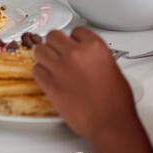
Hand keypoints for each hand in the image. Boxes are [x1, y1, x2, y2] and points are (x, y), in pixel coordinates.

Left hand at [33, 27, 136, 142]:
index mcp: (95, 47)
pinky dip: (41, 72)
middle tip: (59, 53)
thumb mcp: (112, 68)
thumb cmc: (115, 100)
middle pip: (54, 36)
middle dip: (56, 45)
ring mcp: (60, 68)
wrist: (109, 122)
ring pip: (40, 50)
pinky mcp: (50, 84)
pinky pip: (36, 70)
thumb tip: (86, 58)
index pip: (76, 31)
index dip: (74, 39)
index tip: (73, 45)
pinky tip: (48, 78)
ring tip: (51, 64)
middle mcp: (76, 53)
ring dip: (45, 56)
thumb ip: (96, 57)